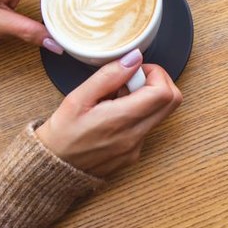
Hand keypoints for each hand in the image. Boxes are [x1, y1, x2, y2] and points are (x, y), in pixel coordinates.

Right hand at [35, 50, 182, 175]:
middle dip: (158, 83)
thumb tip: (134, 59)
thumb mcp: (78, 98)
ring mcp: (137, 147)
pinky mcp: (134, 154)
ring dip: (146, 99)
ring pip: (160, 114)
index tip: (136, 70)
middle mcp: (135, 136)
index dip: (156, 73)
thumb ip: (109, 76)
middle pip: (172, 102)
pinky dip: (137, 114)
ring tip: (115, 99)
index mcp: (122, 120)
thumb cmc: (61, 134)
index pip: (164, 92)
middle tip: (131, 80)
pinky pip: (147, 127)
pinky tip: (113, 115)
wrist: (54, 169)